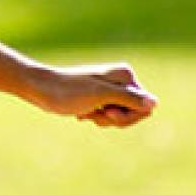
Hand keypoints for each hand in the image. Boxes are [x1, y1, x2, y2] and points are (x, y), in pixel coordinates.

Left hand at [29, 61, 157, 128]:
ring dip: (104, 120)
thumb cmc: (68, 91)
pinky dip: (97, 118)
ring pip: (122, 117)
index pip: (146, 107)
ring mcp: (111, 89)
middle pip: (135, 113)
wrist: (41, 89)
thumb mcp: (100, 96)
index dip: (128, 116)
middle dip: (115, 119)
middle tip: (96, 113)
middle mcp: (121, 80)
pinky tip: (82, 113)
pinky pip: (110, 116)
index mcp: (125, 75)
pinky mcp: (101, 97)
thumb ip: (128, 98)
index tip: (107, 112)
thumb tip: (154, 103)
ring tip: (86, 112)